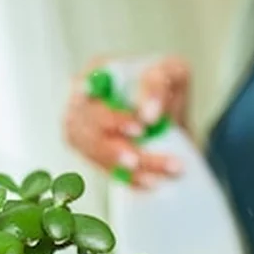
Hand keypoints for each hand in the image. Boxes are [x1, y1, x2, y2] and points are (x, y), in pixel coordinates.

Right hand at [63, 55, 191, 187]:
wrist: (166, 117)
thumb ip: (159, 85)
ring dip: (124, 169)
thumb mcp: (173, 73)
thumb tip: (147, 115)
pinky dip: (127, 179)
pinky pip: (102, 170)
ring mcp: (80, 128)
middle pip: (87, 128)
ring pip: (94, 153)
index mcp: (97, 71)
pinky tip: (150, 182)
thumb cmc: (165, 86)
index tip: (139, 130)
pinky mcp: (88, 153)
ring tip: (156, 177)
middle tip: (141, 161)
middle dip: (115, 149)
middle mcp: (81, 100)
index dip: (110, 113)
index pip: (91, 92)